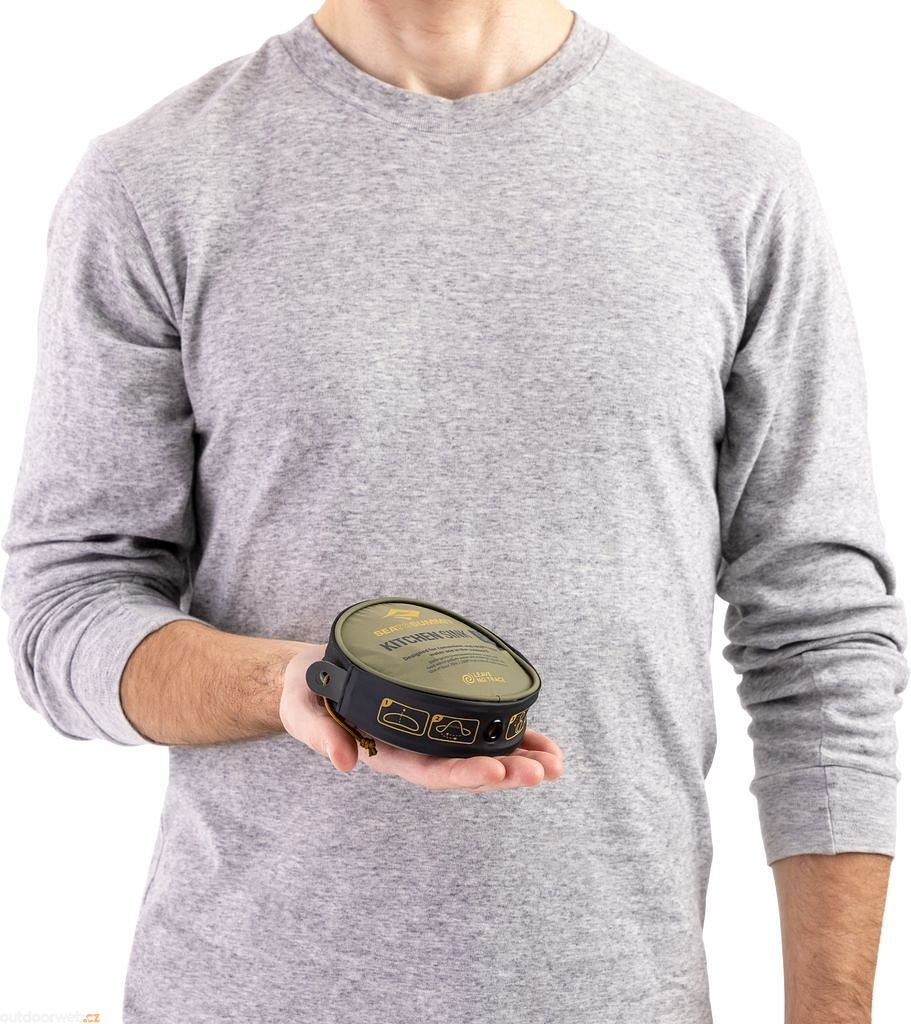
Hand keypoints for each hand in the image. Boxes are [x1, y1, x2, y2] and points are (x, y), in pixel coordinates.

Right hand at [280, 644, 563, 790]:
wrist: (314, 677)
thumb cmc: (307, 693)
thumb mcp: (302, 710)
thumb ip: (318, 733)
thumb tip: (342, 762)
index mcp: (384, 754)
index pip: (428, 772)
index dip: (462, 774)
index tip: (495, 770)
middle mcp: (413, 751)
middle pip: (464, 770)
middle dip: (505, 772)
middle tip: (543, 771)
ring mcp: (429, 736)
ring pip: (479, 755)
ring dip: (519, 761)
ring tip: (556, 764)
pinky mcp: (439, 717)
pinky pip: (480, 732)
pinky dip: (514, 738)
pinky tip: (544, 745)